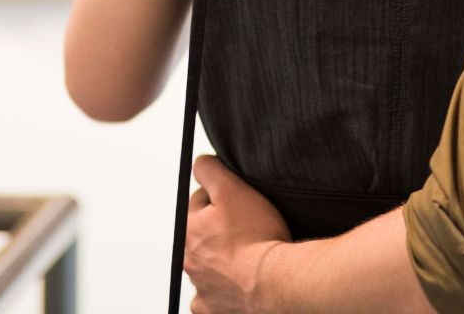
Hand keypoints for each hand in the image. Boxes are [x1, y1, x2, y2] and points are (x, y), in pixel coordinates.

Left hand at [184, 155, 291, 313]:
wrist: (275, 282)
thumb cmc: (256, 237)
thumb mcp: (232, 188)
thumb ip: (210, 170)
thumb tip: (199, 164)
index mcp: (188, 232)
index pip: (199, 201)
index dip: (223, 196)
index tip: (240, 203)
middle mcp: (189, 262)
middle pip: (202, 233)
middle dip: (220, 227)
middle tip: (247, 226)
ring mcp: (201, 287)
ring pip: (208, 263)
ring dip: (222, 256)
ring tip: (247, 252)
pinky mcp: (214, 308)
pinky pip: (212, 295)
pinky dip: (223, 287)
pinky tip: (239, 279)